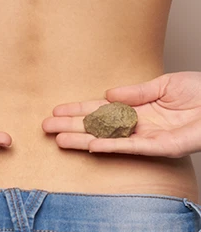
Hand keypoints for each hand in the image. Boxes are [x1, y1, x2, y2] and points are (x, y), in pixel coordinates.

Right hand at [42, 72, 200, 157]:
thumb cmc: (198, 92)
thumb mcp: (162, 84)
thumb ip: (134, 92)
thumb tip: (107, 94)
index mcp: (134, 109)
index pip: (99, 110)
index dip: (78, 110)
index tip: (58, 109)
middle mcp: (135, 125)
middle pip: (96, 126)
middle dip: (70, 125)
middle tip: (46, 126)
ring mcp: (145, 137)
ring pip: (107, 139)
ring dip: (82, 139)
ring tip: (58, 138)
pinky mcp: (159, 147)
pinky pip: (130, 147)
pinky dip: (110, 146)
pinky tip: (91, 145)